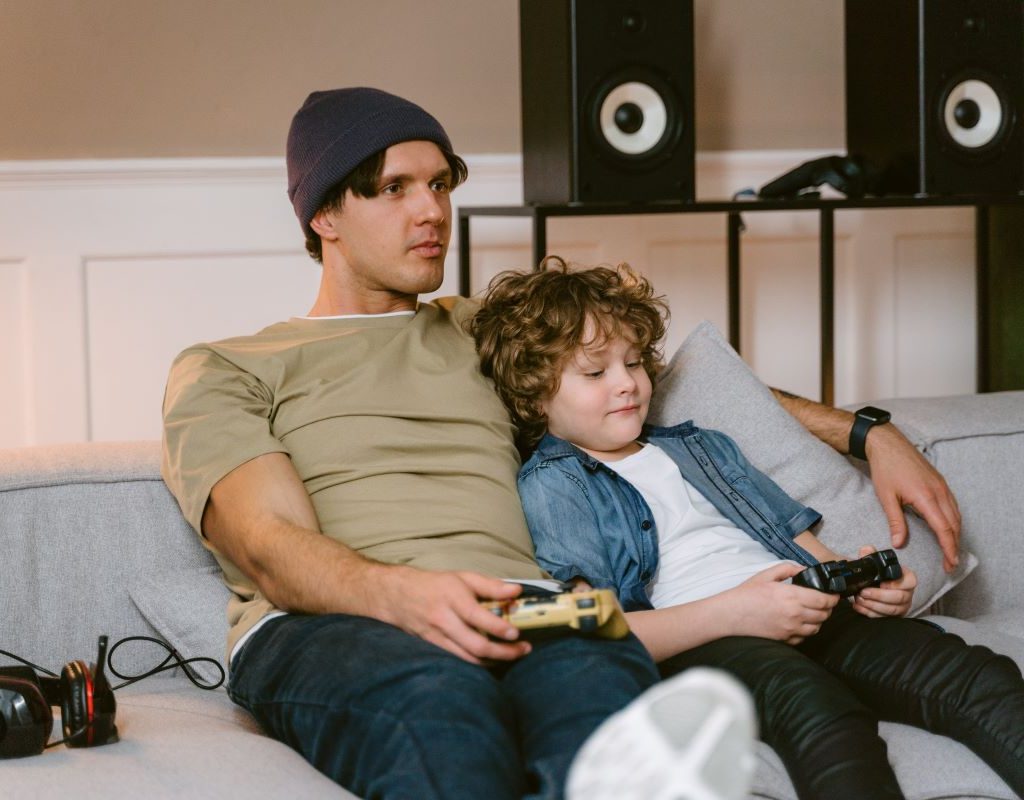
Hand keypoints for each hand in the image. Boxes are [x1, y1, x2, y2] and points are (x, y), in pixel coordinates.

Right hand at [372, 566, 531, 664]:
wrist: (398, 596)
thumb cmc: (435, 584)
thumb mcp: (463, 577)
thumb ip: (490, 585)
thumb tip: (516, 592)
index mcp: (452, 598)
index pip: (477, 616)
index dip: (498, 627)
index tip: (516, 632)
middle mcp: (444, 619)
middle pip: (476, 644)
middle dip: (503, 652)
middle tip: (523, 649)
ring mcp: (438, 637)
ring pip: (469, 657)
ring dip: (495, 660)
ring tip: (514, 655)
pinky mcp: (435, 647)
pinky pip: (460, 659)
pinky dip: (479, 662)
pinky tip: (494, 658)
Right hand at [724, 563, 839, 644]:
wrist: (730, 615)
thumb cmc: (746, 595)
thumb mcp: (766, 575)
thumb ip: (787, 569)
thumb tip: (803, 569)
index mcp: (792, 596)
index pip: (824, 600)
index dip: (832, 598)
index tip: (833, 595)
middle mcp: (795, 615)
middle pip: (824, 615)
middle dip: (827, 608)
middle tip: (823, 602)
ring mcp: (790, 629)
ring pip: (816, 627)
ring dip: (818, 620)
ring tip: (812, 613)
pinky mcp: (785, 640)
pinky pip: (804, 637)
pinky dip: (806, 631)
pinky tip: (799, 623)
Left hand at [851, 546, 916, 617]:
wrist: (873, 585)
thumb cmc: (877, 573)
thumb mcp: (873, 561)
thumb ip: (869, 553)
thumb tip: (866, 550)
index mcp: (906, 577)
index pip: (910, 581)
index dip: (896, 584)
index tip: (881, 583)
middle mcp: (907, 592)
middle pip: (899, 597)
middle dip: (879, 596)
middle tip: (863, 592)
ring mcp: (902, 606)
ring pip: (892, 609)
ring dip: (873, 605)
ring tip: (859, 598)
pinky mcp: (893, 616)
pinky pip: (883, 617)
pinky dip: (870, 612)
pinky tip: (859, 606)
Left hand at [866, 423, 961, 572]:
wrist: (888, 443)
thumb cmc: (885, 468)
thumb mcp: (886, 497)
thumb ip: (895, 521)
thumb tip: (899, 543)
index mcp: (927, 497)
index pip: (944, 529)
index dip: (949, 548)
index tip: (950, 563)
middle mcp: (939, 492)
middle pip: (954, 524)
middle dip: (954, 546)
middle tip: (950, 564)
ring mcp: (942, 486)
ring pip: (956, 515)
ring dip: (956, 534)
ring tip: (950, 550)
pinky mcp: (940, 482)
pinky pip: (952, 505)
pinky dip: (953, 520)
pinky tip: (947, 528)